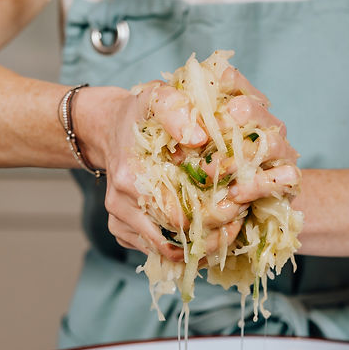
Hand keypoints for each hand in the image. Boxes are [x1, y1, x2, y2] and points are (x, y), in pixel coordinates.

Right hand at [94, 70, 298, 261]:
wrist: (107, 127)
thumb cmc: (139, 114)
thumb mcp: (157, 97)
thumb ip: (175, 109)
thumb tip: (198, 138)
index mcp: (132, 176)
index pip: (181, 216)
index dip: (216, 214)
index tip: (241, 202)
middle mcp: (121, 204)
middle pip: (176, 239)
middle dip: (214, 233)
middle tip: (240, 216)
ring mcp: (119, 220)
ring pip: (167, 252)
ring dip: (201, 246)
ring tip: (229, 230)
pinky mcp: (121, 231)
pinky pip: (156, 252)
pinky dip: (184, 249)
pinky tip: (207, 234)